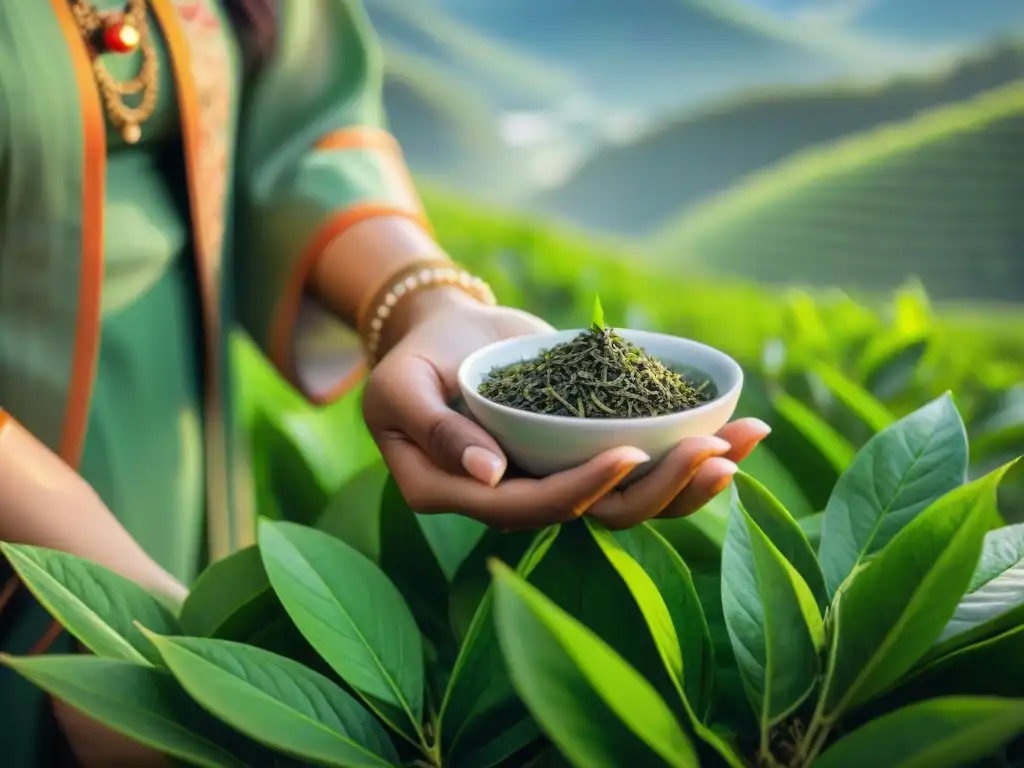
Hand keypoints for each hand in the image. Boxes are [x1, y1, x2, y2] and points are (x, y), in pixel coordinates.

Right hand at [362, 289, 770, 529]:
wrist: (448, 335)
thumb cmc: (415, 359)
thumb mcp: (402, 386)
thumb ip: (433, 429)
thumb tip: (489, 474)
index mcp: (463, 495)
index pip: (527, 507)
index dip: (580, 488)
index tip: (629, 454)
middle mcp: (517, 500)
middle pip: (595, 513)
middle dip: (660, 488)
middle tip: (714, 450)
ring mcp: (556, 479)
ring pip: (631, 500)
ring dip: (692, 479)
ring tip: (747, 441)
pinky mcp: (585, 454)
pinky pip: (640, 469)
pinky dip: (689, 453)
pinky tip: (738, 430)